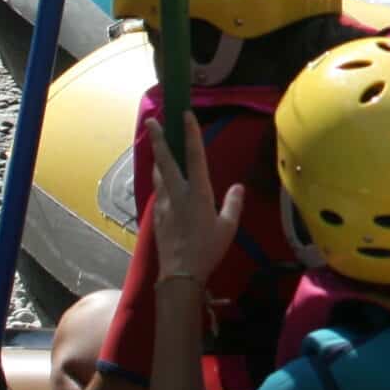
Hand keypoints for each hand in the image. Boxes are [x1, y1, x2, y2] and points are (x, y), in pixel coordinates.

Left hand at [145, 115, 243, 285]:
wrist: (180, 274)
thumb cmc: (207, 250)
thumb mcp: (228, 227)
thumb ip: (233, 204)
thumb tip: (238, 186)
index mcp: (197, 193)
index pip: (194, 157)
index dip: (190, 134)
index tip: (185, 115)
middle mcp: (177, 193)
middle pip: (165, 160)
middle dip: (158, 138)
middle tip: (152, 120)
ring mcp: (163, 204)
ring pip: (158, 174)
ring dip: (158, 158)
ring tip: (158, 145)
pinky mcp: (156, 215)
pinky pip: (158, 190)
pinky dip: (160, 179)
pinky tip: (162, 180)